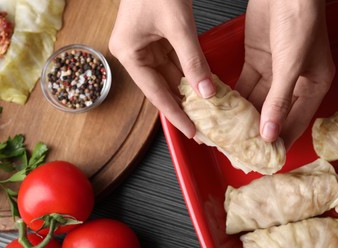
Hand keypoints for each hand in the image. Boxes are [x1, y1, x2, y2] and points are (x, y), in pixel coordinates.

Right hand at [109, 0, 214, 138]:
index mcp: (129, 53)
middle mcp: (135, 53)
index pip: (155, 92)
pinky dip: (189, 74)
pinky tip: (203, 88)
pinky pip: (175, 63)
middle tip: (203, 127)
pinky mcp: (157, 39)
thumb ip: (193, 61)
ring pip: (170, 77)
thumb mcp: (178, 26)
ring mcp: (145, 47)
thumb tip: (207, 93)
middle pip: (162, 88)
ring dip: (188, 93)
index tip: (192, 132)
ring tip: (206, 113)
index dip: (175, 114)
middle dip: (184, 106)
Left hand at [235, 0, 334, 147]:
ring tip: (226, 132)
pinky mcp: (257, 61)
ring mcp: (274, 72)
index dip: (279, 140)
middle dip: (255, 130)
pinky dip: (234, 97)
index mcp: (313, 86)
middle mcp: (294, 82)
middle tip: (238, 147)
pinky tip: (223, 109)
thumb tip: (270, 133)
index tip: (263, 157)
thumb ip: (279, 99)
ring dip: (242, 115)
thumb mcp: (291, 64)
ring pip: (256, 101)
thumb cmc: (300, 19)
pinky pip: (245, 85)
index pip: (295, 122)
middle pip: (273, 114)